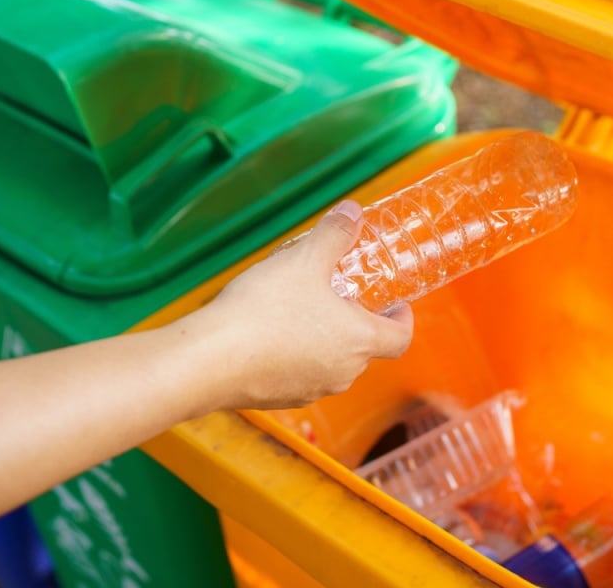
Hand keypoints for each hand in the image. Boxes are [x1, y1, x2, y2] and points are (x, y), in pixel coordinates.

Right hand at [198, 200, 413, 409]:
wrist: (210, 360)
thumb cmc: (265, 310)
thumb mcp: (304, 260)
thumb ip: (334, 234)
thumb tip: (353, 212)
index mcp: (359, 341)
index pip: (399, 338)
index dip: (402, 319)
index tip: (395, 304)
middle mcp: (342, 373)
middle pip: (364, 349)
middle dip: (355, 322)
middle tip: (339, 295)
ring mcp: (310, 390)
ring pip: (330, 363)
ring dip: (324, 339)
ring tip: (300, 308)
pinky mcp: (279, 399)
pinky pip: (298, 374)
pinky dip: (294, 356)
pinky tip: (268, 332)